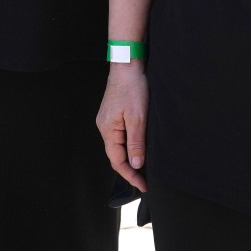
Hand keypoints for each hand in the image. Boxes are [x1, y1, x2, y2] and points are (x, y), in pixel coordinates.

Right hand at [96, 66, 148, 191]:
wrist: (127, 64)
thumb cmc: (132, 87)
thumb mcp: (137, 117)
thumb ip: (136, 142)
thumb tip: (135, 165)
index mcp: (108, 130)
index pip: (117, 161)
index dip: (130, 176)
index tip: (143, 186)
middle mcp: (104, 127)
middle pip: (116, 155)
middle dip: (130, 170)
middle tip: (145, 180)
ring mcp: (107, 120)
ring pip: (118, 145)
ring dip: (130, 157)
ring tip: (143, 168)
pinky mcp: (113, 114)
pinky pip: (120, 135)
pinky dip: (128, 145)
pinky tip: (137, 147)